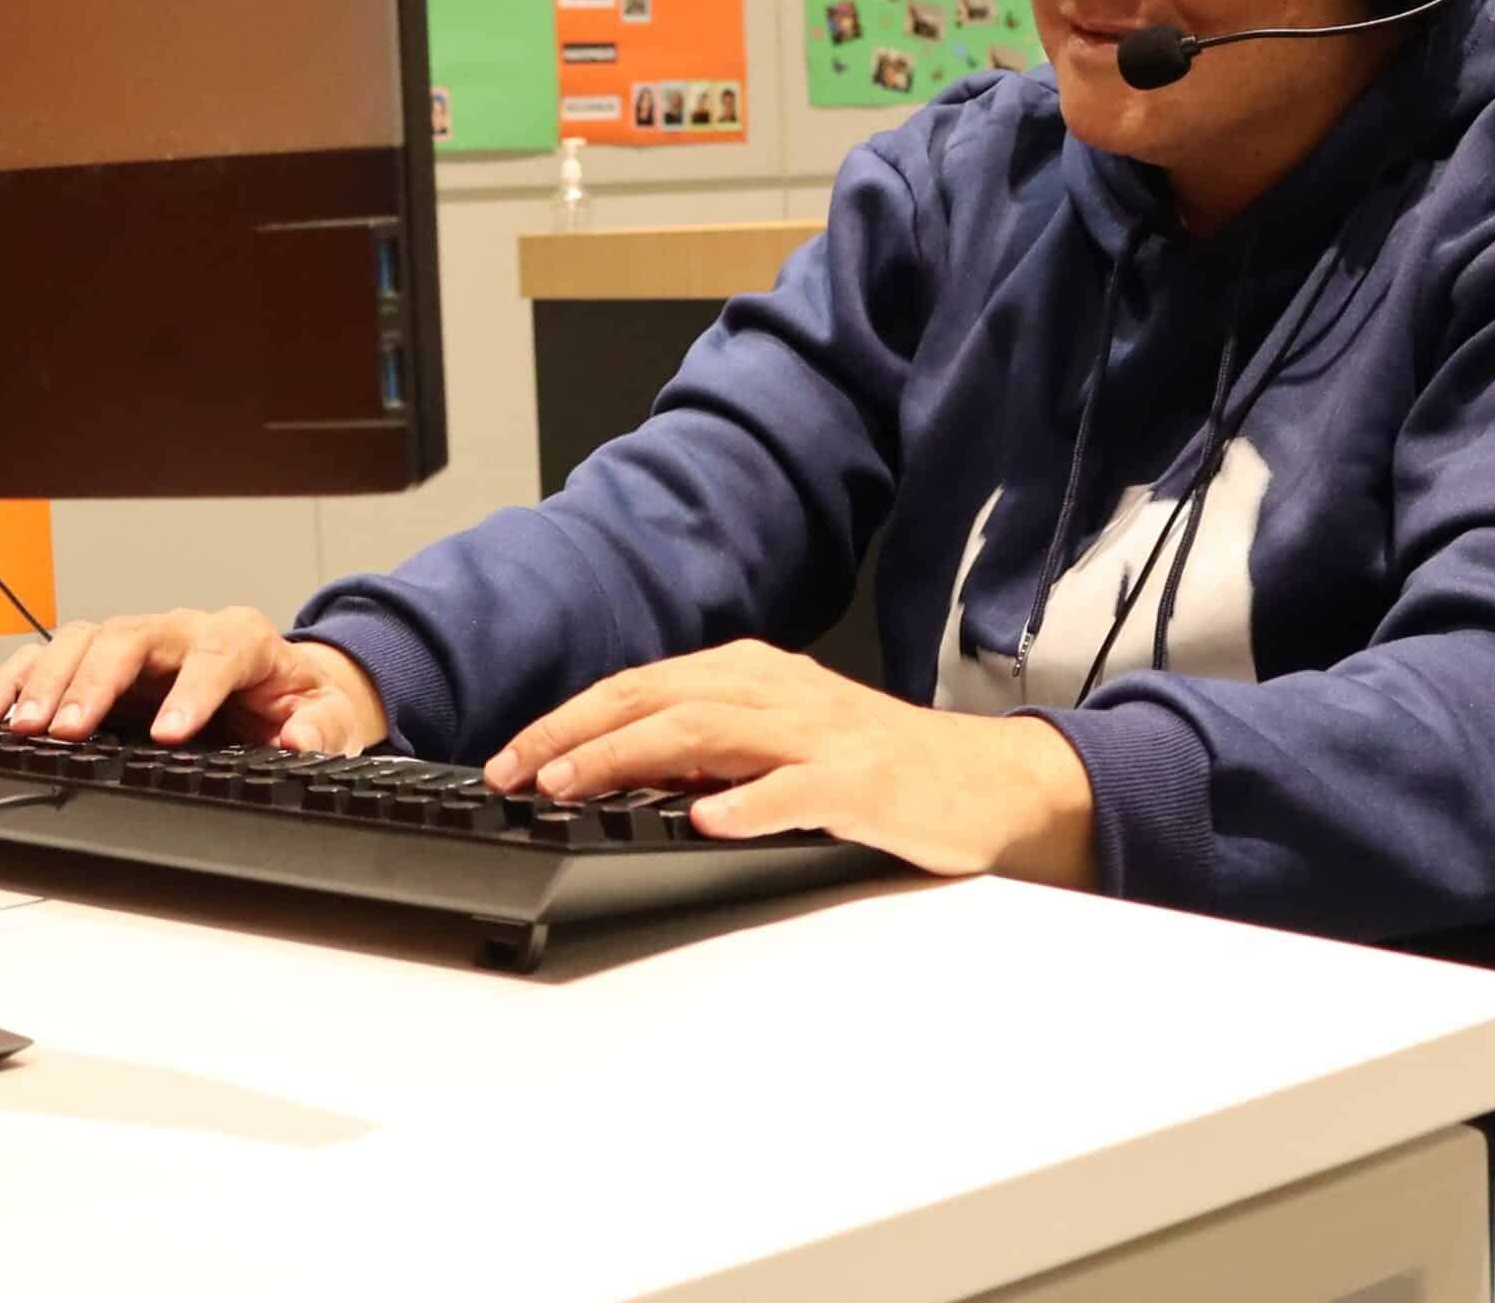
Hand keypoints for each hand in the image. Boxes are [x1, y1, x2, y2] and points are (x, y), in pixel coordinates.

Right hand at [0, 607, 389, 753]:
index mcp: (243, 639)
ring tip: (20, 727)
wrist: (287, 690)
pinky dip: (17, 681)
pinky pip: (51, 658)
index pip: (216, 652)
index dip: (192, 691)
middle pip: (132, 637)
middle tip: (70, 729)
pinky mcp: (102, 664)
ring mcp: (138, 643)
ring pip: (84, 640)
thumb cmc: (300, 701)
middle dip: (97, 682)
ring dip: (47, 682)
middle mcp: (182, 631)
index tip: (168, 733)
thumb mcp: (330, 718)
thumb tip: (298, 742)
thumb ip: (319, 731)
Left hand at [482, 641, 1096, 885]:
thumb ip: (706, 748)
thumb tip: (616, 770)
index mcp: (753, 676)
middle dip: (577, 732)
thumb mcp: (778, 743)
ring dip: (632, 756)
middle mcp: (779, 692)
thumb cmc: (875, 765)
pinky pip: (798, 788)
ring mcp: (821, 734)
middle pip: (659, 697)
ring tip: (575, 786)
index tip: (510, 754)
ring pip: (710, 730)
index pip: (641, 685)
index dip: (569, 718)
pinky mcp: (863, 783)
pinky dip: (749, 802)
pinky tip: (708, 819)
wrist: (984, 783)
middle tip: (516, 769)